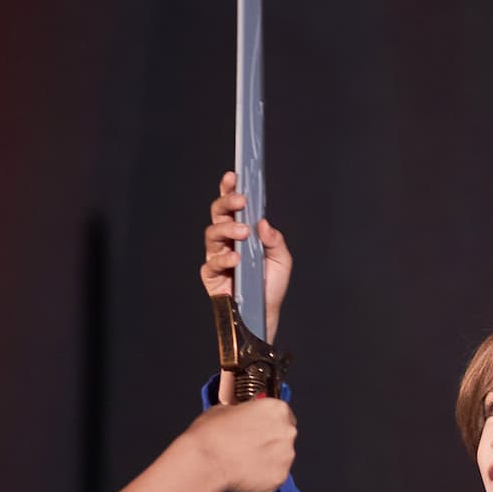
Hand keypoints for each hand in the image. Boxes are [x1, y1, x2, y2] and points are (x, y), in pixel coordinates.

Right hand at [180, 395, 297, 491]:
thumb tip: (241, 416)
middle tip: (250, 445)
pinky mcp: (280, 477)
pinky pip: (275, 476)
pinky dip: (264, 476)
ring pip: (281, 457)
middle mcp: (286, 431)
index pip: (282, 413)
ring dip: (268, 458)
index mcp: (276, 409)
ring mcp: (286, 456)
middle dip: (269, 440)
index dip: (269, 420)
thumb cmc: (212, 436)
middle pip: (284, 435)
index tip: (261, 426)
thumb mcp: (224, 409)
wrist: (206, 462)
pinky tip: (246, 473)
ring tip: (245, 461)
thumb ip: (243, 412)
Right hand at [201, 171, 291, 338]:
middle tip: (240, 200)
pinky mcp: (211, 275)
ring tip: (242, 231)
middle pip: (218, 213)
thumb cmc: (271, 286)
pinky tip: (236, 259)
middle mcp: (226, 240)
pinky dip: (225, 259)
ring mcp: (217, 256)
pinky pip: (212, 262)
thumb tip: (263, 223)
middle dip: (226, 202)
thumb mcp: (281, 260)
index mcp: (241, 231)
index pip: (232, 205)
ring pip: (212, 233)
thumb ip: (275, 240)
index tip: (233, 176)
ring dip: (226, 228)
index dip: (229, 189)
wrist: (265, 315)